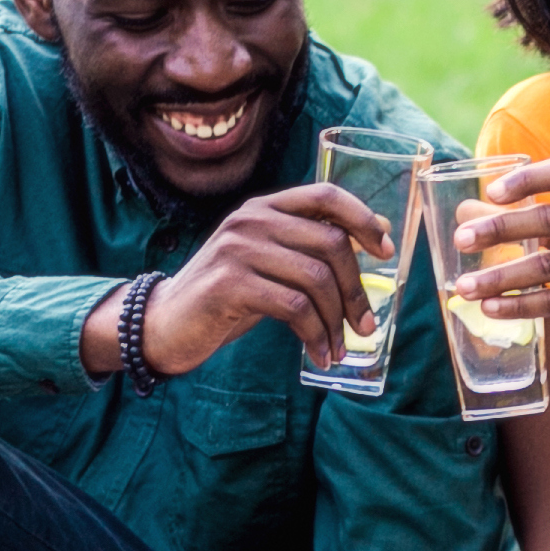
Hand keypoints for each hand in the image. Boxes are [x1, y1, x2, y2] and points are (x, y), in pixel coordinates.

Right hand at [145, 180, 399, 373]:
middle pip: (329, 243)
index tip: (385, 251)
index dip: (362, 219)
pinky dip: (315, 336)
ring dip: (336, 321)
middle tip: (364, 325)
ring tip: (339, 348)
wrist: (164, 324)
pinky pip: (294, 308)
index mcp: (265, 207)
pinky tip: (319, 356)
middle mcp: (252, 219)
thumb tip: (376, 236)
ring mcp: (238, 248)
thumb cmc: (226, 296)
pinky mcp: (230, 283)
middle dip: (356, 289)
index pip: (325, 195)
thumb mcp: (269, 263)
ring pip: (315, 279)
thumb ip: (309, 247)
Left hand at [449, 157, 549, 365]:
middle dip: (500, 229)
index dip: (527, 179)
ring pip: (548, 266)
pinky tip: (491, 308)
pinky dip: (519, 305)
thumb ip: (525, 218)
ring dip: (501, 276)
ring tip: (465, 287)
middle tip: (462, 240)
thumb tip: (465, 212)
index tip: (492, 192)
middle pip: (549, 219)